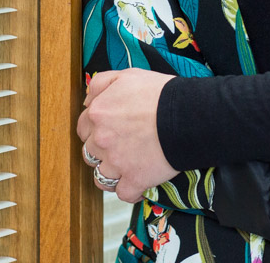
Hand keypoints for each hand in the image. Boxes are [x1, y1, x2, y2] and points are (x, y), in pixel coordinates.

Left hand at [76, 68, 178, 202]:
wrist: (187, 115)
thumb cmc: (160, 94)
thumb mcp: (127, 75)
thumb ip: (101, 84)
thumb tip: (87, 100)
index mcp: (98, 114)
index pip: (82, 128)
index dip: (94, 130)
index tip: (107, 131)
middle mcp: (101, 140)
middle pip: (90, 153)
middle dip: (102, 151)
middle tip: (120, 147)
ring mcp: (116, 162)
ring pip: (102, 177)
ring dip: (113, 173)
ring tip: (127, 166)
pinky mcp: (134, 180)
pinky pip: (124, 193)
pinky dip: (131, 190)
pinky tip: (139, 182)